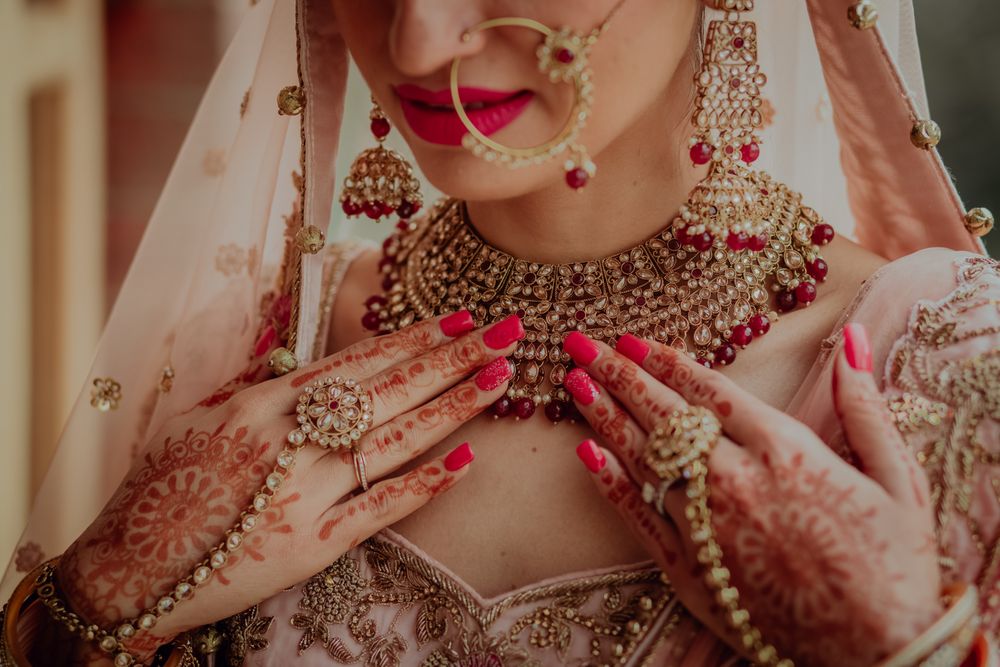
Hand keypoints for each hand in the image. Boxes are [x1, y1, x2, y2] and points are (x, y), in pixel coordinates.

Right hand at [56, 311, 523, 658]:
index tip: (460, 316)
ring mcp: (304, 494)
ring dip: (453, 408)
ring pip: (395, 441)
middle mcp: (290, 441)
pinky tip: (465, 460)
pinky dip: (423, 484)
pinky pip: (379, 510)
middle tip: (508, 333)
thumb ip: (257, 386)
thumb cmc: (162, 486)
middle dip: (454, 357)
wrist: (130, 568)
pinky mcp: (310, 546)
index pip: (358, 361)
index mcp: (264, 403)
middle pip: (390, 390)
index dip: (414, 337)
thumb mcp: (202, 418)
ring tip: (500, 380)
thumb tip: (298, 358)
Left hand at [562, 326, 942, 666]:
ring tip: (573, 385)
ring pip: (642, 460)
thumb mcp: (899, 477)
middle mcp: (735, 481)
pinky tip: (586, 455)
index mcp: (785, 450)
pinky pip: (639, 520)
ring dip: (604, 417)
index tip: (631, 338)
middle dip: (619, 374)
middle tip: (580, 345)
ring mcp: (706, 528)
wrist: (881, 654)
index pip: (708, 390)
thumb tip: (856, 341)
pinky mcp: (691, 573)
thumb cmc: (896, 566)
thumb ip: (865, 407)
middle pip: (663, 415)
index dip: (664, 360)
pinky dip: (610, 485)